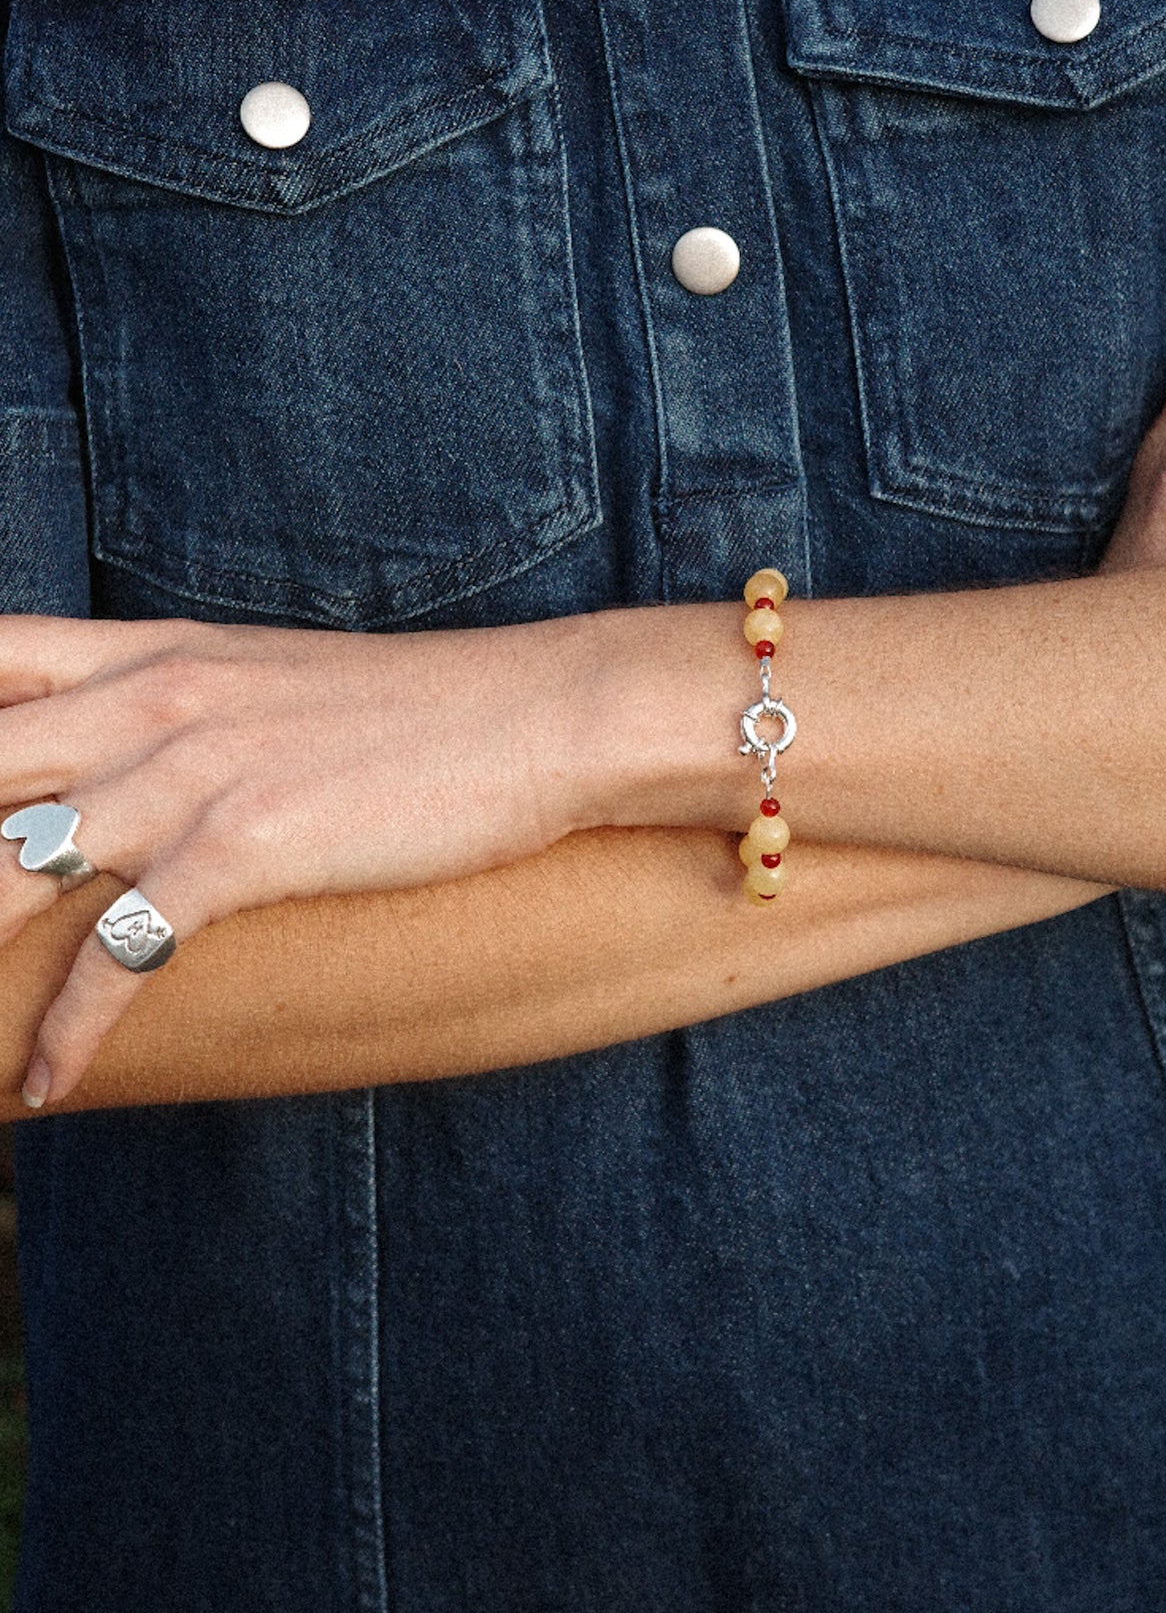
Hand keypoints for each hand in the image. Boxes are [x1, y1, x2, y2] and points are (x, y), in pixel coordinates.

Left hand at [0, 614, 595, 1106]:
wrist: (541, 716)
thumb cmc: (422, 709)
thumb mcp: (274, 681)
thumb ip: (183, 708)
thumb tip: (127, 770)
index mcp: (152, 655)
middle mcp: (152, 701)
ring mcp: (195, 770)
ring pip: (10, 867)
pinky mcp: (249, 843)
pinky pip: (121, 950)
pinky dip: (71, 1029)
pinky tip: (51, 1081)